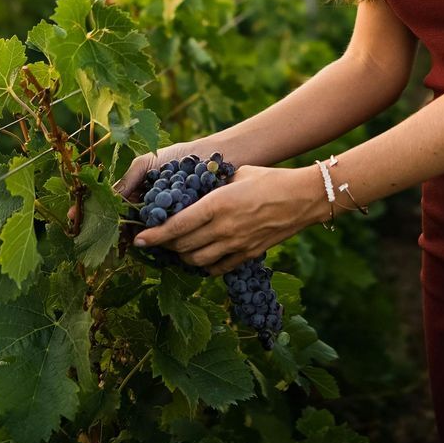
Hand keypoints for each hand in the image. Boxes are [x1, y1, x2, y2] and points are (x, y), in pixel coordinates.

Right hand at [66, 141, 199, 227]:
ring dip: (125, 235)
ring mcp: (162, 218)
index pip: (110, 205)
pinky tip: (141, 238)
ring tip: (110, 238)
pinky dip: (152, 235)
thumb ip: (127, 180)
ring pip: (139, 230)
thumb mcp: (147, 164)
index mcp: (137, 194)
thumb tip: (108, 198)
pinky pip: (162, 233)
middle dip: (104, 228)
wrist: (215, 159)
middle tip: (88, 234)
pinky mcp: (180, 225)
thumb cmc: (180, 156)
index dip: (90, 211)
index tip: (73, 218)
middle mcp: (147, 209)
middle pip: (121, 222)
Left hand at [132, 163, 324, 276]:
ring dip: (182, 257)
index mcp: (218, 204)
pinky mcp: (247, 254)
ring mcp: (236, 244)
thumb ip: (214, 184)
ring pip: (196, 261)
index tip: (140, 239)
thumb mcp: (238, 174)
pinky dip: (203, 266)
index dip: (154, 235)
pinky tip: (200, 257)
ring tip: (176, 249)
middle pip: (182, 246)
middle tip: (156, 240)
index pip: (176, 226)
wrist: (303, 198)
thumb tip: (195, 188)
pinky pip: (217, 268)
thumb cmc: (270, 179)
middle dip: (164, 246)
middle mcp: (223, 228)